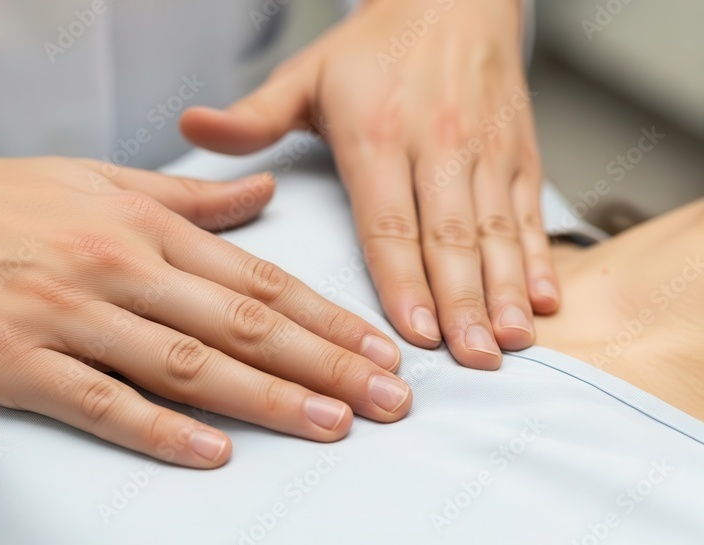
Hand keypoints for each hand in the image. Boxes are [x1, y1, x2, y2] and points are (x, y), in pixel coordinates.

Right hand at [0, 142, 411, 467]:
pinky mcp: (15, 364)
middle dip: (324, 364)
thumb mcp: (102, 180)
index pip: (255, 280)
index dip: (326, 318)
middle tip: (388, 400)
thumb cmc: (0, 197)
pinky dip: (160, 430)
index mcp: (142, 223)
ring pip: (185, 364)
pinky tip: (214, 451)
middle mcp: (116, 266)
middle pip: (240, 325)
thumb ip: (191, 196)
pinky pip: (101, 403)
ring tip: (332, 424)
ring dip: (266, 399)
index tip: (377, 351)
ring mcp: (66, 316)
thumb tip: (264, 194)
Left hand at [181, 0, 558, 369]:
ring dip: (508, 291)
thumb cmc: (375, 48)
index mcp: (378, 135)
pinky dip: (540, 256)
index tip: (413, 333)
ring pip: (497, 230)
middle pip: (450, 237)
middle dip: (463, 304)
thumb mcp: (305, 75)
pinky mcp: (520, 152)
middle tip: (472, 360)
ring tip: (512, 342)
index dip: (403, 281)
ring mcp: (486, 150)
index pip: (389, 222)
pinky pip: (529, 211)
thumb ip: (253, 116)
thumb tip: (192, 126)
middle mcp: (438, 144)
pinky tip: (546, 299)